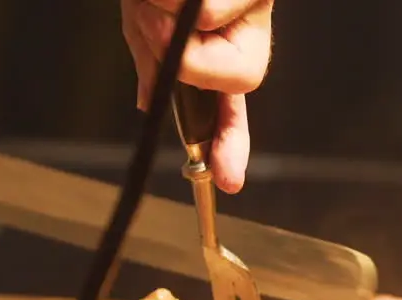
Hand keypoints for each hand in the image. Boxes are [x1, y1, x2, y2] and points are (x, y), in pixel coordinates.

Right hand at [121, 0, 272, 193]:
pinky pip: (210, 5)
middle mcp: (248, 24)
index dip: (230, 141)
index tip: (226, 179)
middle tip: (149, 29)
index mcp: (227, 45)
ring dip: (163, 12)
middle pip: (235, 77)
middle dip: (184, 60)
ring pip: (213, 27)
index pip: (231, 103)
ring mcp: (255, 2)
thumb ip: (153, 63)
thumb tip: (149, 103)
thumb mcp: (146, 22)